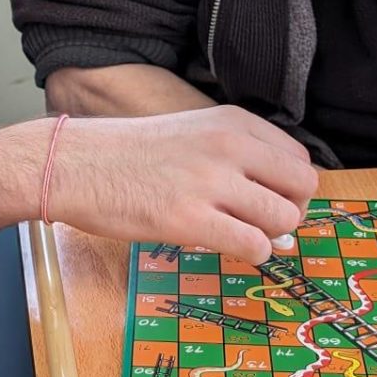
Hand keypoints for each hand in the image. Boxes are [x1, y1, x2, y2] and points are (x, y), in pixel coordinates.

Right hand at [46, 106, 317, 262]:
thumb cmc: (130, 154)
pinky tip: (229, 247)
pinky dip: (252, 255)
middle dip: (289, 213)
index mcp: (231, 122)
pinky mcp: (189, 220)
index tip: (271, 200)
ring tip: (241, 235)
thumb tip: (285, 208)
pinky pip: (253, 246)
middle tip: (261, 223)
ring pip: (283, 219)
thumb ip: (238, 158)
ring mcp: (209, 183)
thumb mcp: (192, 132)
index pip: (299, 158)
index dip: (292, 187)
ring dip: (270, 236)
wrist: (74, 164)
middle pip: (302, 188)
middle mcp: (228, 146)